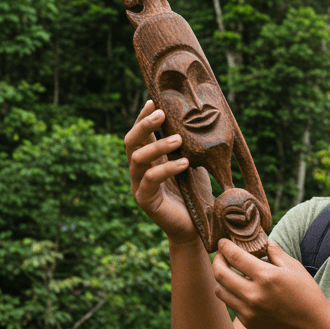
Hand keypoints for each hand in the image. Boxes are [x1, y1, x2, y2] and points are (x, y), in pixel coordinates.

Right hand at [124, 101, 198, 245]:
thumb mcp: (192, 164)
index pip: (140, 134)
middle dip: (144, 124)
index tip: (153, 101)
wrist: (196, 226)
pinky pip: (150, 179)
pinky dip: (167, 168)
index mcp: (149, 159)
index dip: (143, 117)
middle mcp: (139, 170)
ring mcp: (139, 186)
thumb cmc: (194, 194)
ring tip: (178, 139)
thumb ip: (189, 146)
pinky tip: (184, 163)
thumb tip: (199, 120)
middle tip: (162, 114)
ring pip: (137, 158)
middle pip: (131, 142)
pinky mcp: (145, 201)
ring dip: (157, 145)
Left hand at [212, 239, 329, 328]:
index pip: (235, 257)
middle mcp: (253, 295)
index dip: (224, 246)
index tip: (222, 242)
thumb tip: (262, 241)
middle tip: (220, 255)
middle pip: (220, 274)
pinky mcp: (248, 323)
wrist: (312, 327)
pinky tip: (242, 289)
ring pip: (220, 291)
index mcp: (266, 277)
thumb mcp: (295, 268)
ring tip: (229, 272)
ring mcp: (249, 311)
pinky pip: (231, 304)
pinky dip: (232, 294)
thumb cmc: (307, 295)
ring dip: (221, 279)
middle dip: (216, 260)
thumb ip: (275, 252)